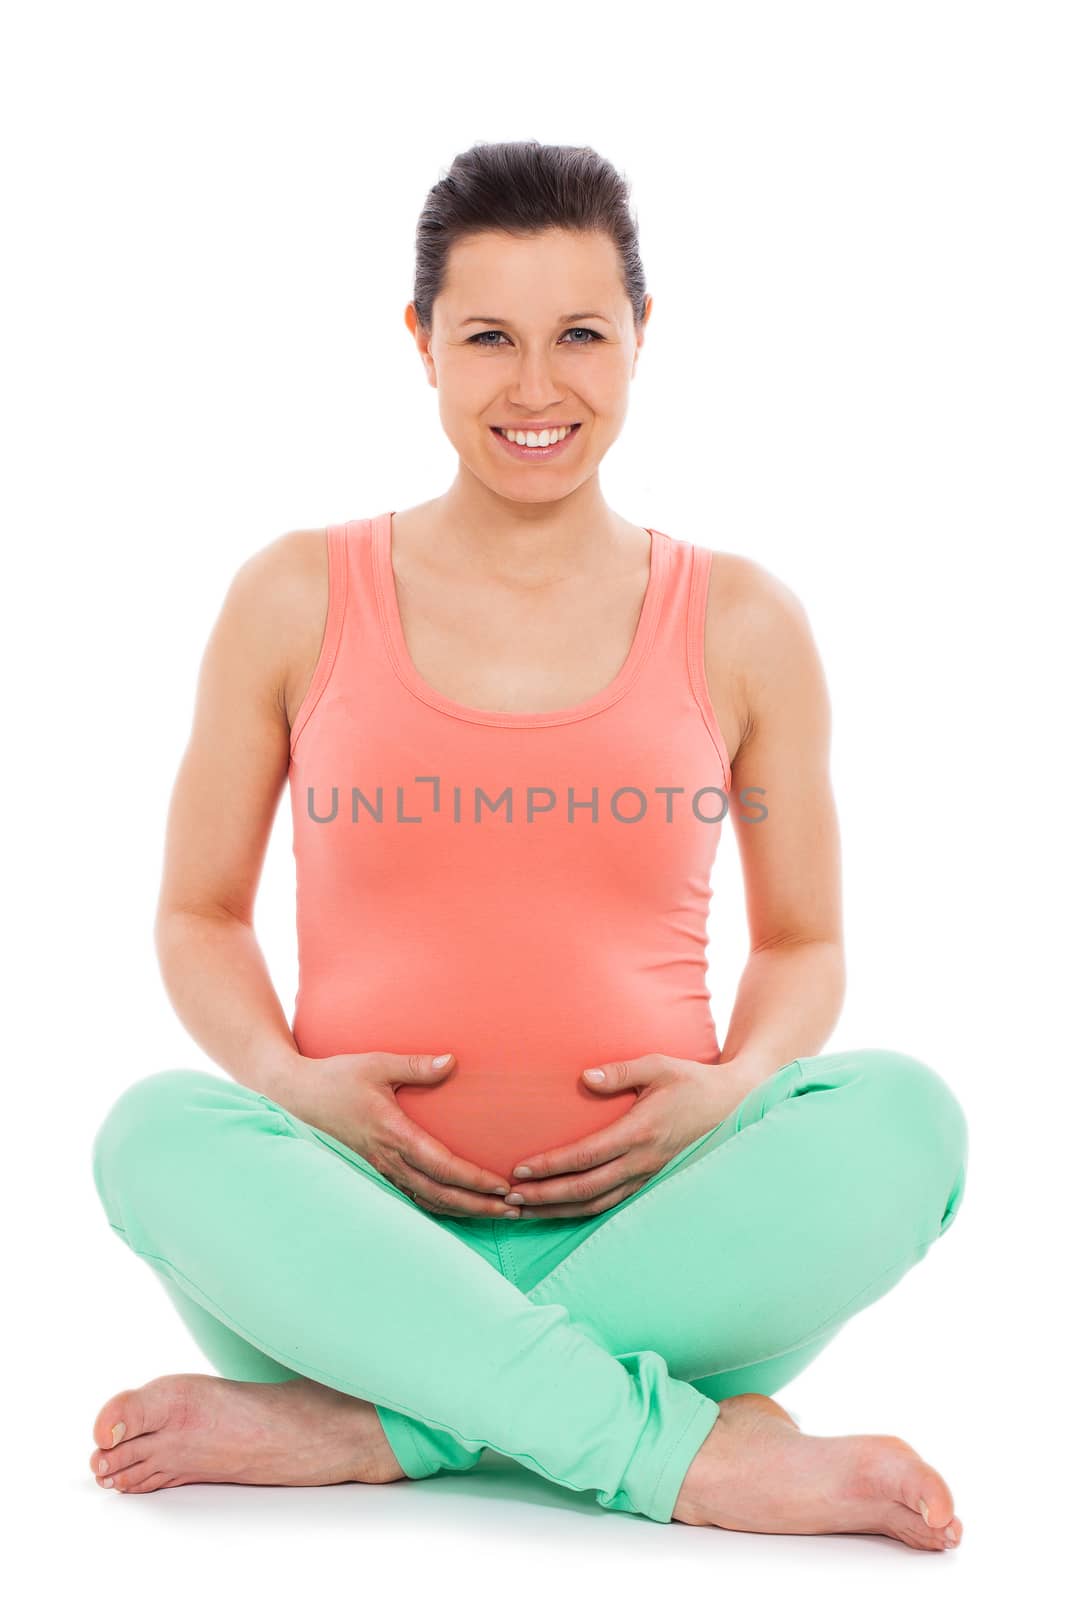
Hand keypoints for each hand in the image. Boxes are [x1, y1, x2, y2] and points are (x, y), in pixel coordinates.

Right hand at [278, 1051, 518, 1217]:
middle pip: (440, 1193)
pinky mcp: (376, 1171)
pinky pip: (413, 1196)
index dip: (474, 1180)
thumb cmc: (336, 1078)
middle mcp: (388, 1159)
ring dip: (464, 1210)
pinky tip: (461, 1207)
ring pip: (428, 1200)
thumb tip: (452, 1062)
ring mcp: (381, 1170)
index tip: (502, 1186)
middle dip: (479, 1204)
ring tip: (497, 1213)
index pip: (441, 1165)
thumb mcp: (376, 1063)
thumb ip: (415, 1065)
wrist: (295, 1098)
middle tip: (514, 1208)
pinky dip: (441, 1206)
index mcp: (392, 1134)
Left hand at [502, 1054, 765, 1217]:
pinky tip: (559, 1210)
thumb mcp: (659, 1066)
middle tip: (509, 1199)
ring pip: (596, 1204)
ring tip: (524, 1211)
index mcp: (641, 1132)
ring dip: (558, 1210)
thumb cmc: (692, 1081)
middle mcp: (642, 1161)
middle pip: (585, 1189)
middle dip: (545, 1197)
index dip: (552, 1166)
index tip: (520, 1168)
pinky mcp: (650, 1182)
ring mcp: (647, 1176)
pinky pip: (611, 1204)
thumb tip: (584, 1076)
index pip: (586, 1156)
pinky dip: (581, 1211)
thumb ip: (621, 1071)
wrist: (732, 1106)